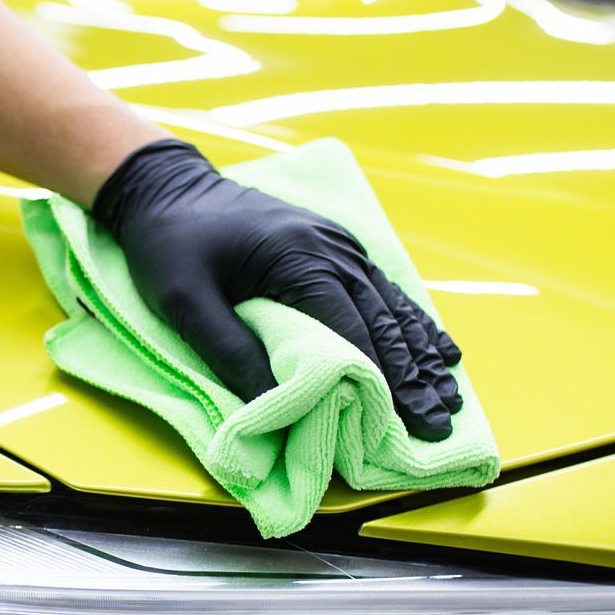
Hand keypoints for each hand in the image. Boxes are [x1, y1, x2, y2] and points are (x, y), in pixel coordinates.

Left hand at [91, 139, 463, 439]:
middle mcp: (333, 249)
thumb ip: (227, 350)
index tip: (393, 425)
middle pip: (382, 324)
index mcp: (299, 258)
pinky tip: (440, 353)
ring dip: (421, 357)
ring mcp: (341, 245)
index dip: (374, 382)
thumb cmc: (170, 244)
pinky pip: (386, 291)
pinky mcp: (338, 248)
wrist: (169, 188)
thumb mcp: (183, 301)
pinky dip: (414, 326)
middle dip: (411, 379)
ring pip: (393, 309)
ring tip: (446, 400)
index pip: (349, 331)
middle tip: (433, 426)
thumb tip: (273, 403)